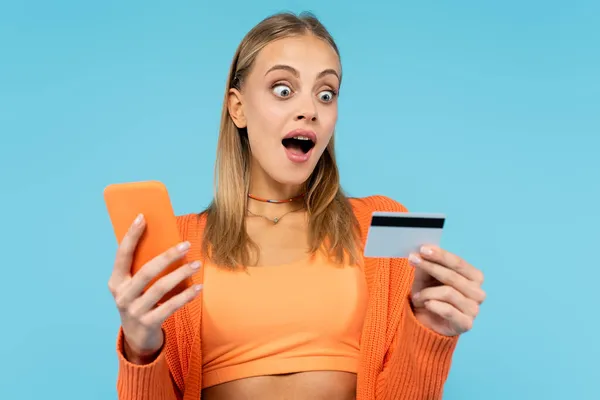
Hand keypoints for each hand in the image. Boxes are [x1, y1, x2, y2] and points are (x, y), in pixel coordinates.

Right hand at [107, 214, 202, 362]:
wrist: (137, 338)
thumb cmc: (140, 302)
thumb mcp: (134, 285)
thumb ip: (142, 267)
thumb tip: (164, 239)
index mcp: (116, 281)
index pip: (122, 254)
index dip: (131, 236)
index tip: (142, 217)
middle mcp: (122, 295)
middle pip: (147, 271)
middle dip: (168, 256)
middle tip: (186, 244)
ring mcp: (134, 311)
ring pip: (160, 288)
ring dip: (181, 274)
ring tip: (197, 264)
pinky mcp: (148, 324)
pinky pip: (170, 307)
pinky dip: (186, 296)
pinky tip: (198, 288)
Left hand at [408, 245, 484, 336]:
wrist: (427, 323)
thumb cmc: (430, 296)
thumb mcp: (425, 278)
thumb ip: (427, 264)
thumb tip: (423, 250)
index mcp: (474, 277)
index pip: (458, 263)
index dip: (441, 255)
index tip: (423, 249)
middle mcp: (478, 292)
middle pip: (453, 276)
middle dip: (430, 266)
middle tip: (413, 260)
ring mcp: (474, 309)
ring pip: (448, 293)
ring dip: (427, 292)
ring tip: (418, 296)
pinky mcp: (466, 323)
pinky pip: (447, 310)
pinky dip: (432, 305)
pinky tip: (426, 305)